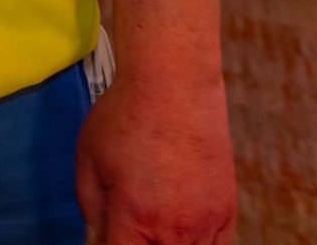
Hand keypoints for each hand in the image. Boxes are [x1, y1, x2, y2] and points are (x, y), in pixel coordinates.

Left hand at [75, 74, 235, 243]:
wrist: (174, 87)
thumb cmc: (125, 118)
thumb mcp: (89, 163)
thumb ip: (92, 211)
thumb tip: (95, 241)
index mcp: (135, 219)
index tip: (105, 239)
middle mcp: (176, 230)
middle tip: (126, 226)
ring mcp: (207, 224)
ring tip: (152, 228)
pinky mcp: (227, 212)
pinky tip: (181, 236)